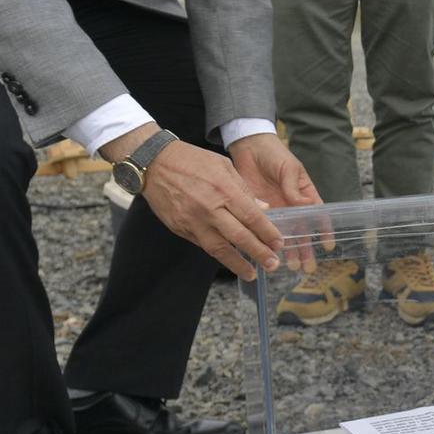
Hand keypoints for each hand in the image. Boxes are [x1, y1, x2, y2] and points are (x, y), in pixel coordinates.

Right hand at [123, 133, 289, 279]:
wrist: (155, 163)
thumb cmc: (192, 160)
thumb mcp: (223, 165)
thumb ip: (244, 189)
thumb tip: (263, 208)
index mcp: (224, 190)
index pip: (252, 217)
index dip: (267, 233)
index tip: (278, 244)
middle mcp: (209, 209)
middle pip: (239, 237)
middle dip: (258, 253)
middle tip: (272, 264)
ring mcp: (193, 221)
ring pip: (219, 248)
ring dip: (237, 264)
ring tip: (252, 273)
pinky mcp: (180, 228)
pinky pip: (203, 245)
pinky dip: (218, 254)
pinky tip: (229, 260)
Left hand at [228, 133, 327, 268]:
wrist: (248, 148)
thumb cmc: (274, 154)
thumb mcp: (289, 168)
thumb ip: (294, 188)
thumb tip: (306, 204)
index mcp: (304, 195)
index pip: (318, 215)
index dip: (324, 231)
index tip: (328, 246)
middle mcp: (291, 206)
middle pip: (302, 231)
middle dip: (306, 249)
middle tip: (307, 267)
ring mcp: (275, 210)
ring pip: (284, 234)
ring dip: (288, 250)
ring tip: (291, 266)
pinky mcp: (258, 211)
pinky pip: (263, 230)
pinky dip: (266, 243)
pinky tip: (267, 254)